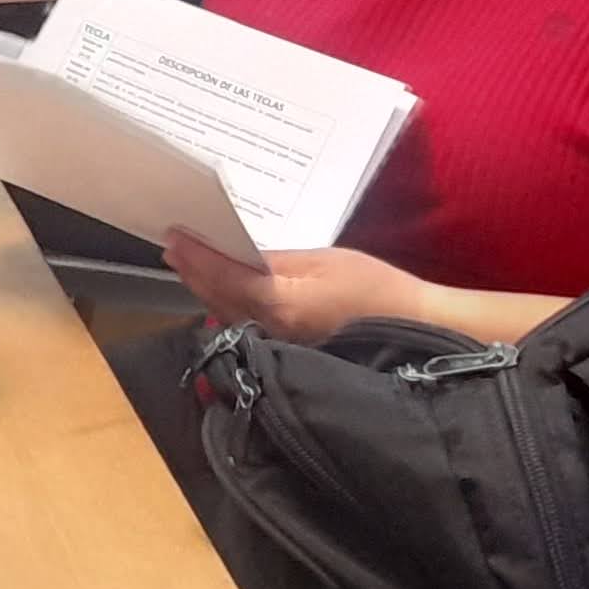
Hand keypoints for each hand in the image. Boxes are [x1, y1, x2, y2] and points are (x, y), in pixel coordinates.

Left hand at [156, 236, 429, 343]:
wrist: (415, 332)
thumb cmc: (375, 291)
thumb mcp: (325, 262)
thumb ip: (277, 261)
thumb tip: (240, 255)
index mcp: (280, 303)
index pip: (223, 277)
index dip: (195, 257)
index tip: (172, 237)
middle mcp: (271, 330)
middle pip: (218, 298)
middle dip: (194, 272)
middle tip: (173, 247)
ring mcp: (279, 345)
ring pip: (229, 314)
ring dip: (207, 289)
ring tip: (189, 264)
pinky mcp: (289, 351)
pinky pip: (247, 326)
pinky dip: (228, 305)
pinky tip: (223, 292)